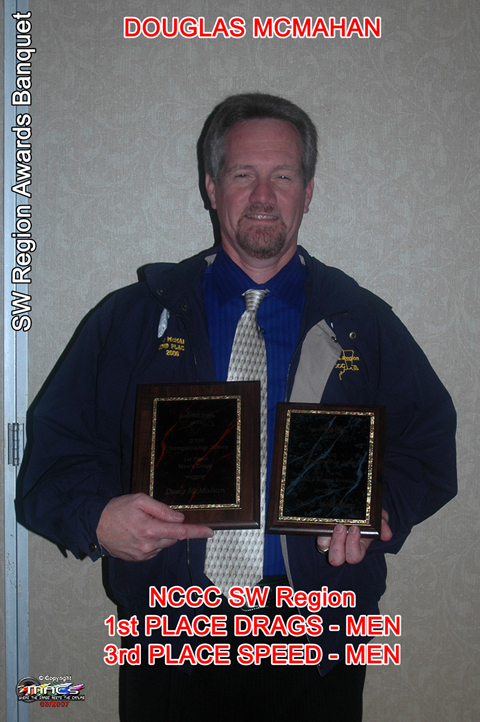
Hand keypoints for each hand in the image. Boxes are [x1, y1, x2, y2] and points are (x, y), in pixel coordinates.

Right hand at [96, 493, 213, 560]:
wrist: (95, 526)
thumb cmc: (117, 510)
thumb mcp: (139, 500)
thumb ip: (161, 509)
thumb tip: (178, 518)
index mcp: (150, 529)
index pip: (180, 533)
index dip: (197, 532)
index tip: (210, 532)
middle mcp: (148, 545)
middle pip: (172, 538)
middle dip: (171, 529)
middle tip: (155, 518)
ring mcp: (143, 554)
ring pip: (163, 545)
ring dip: (160, 535)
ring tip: (142, 525)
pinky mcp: (137, 559)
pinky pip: (153, 550)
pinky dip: (152, 542)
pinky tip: (139, 534)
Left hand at [316, 510, 391, 565]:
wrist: (354, 500)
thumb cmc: (367, 513)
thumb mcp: (378, 516)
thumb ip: (383, 524)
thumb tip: (387, 535)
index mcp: (357, 546)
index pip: (354, 557)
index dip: (353, 546)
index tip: (356, 529)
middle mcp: (342, 546)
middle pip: (336, 559)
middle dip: (338, 545)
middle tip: (342, 527)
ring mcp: (329, 538)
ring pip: (323, 548)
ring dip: (330, 537)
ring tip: (337, 524)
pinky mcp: (319, 531)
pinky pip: (316, 534)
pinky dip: (321, 529)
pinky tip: (327, 520)